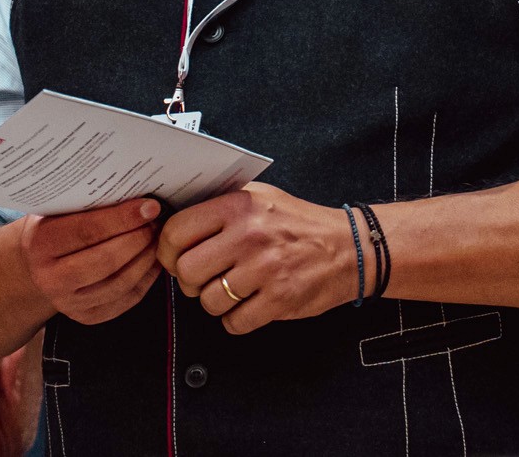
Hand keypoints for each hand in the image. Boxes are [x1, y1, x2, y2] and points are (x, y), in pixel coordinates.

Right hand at [18, 199, 163, 325]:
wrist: (31, 267)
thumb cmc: (52, 228)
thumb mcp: (56, 210)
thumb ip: (86, 203)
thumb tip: (134, 189)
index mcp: (41, 244)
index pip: (88, 230)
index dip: (123, 218)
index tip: (149, 206)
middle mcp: (50, 277)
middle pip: (106, 260)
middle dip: (139, 238)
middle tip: (156, 221)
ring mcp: (68, 302)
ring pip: (120, 283)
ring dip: (146, 258)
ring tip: (157, 237)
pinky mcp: (86, 316)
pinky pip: (125, 300)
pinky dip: (145, 278)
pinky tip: (152, 260)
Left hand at [157, 184, 359, 334]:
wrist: (350, 248)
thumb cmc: (300, 223)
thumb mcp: (261, 196)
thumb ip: (222, 204)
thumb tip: (176, 218)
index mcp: (239, 205)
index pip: (177, 231)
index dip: (167, 250)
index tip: (174, 258)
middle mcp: (249, 234)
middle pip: (186, 271)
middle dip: (190, 281)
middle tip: (204, 279)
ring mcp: (264, 269)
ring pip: (208, 301)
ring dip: (216, 302)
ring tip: (232, 291)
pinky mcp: (279, 299)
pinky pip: (234, 322)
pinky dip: (237, 321)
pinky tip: (249, 306)